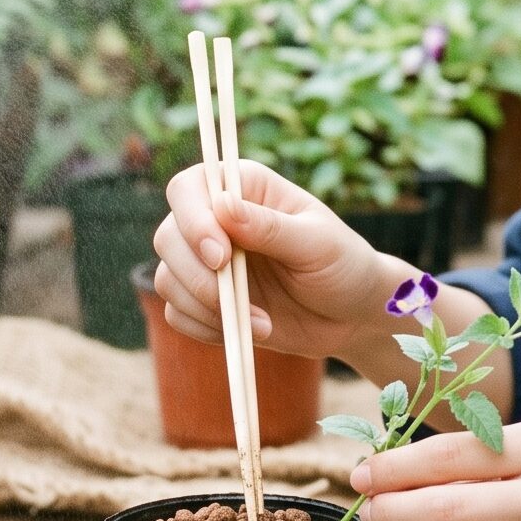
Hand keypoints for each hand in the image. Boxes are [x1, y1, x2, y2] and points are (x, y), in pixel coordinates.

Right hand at [152, 158, 397, 361]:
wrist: (352, 315)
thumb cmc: (344, 266)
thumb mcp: (317, 244)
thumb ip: (271, 228)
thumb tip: (223, 207)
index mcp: (246, 188)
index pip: (189, 188)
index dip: (193, 220)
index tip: (221, 256)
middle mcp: (217, 220)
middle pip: (168, 236)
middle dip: (196, 274)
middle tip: (236, 300)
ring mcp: (208, 262)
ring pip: (167, 278)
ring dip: (206, 307)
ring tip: (260, 323)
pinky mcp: (206, 300)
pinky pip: (178, 313)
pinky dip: (205, 328)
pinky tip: (247, 332)